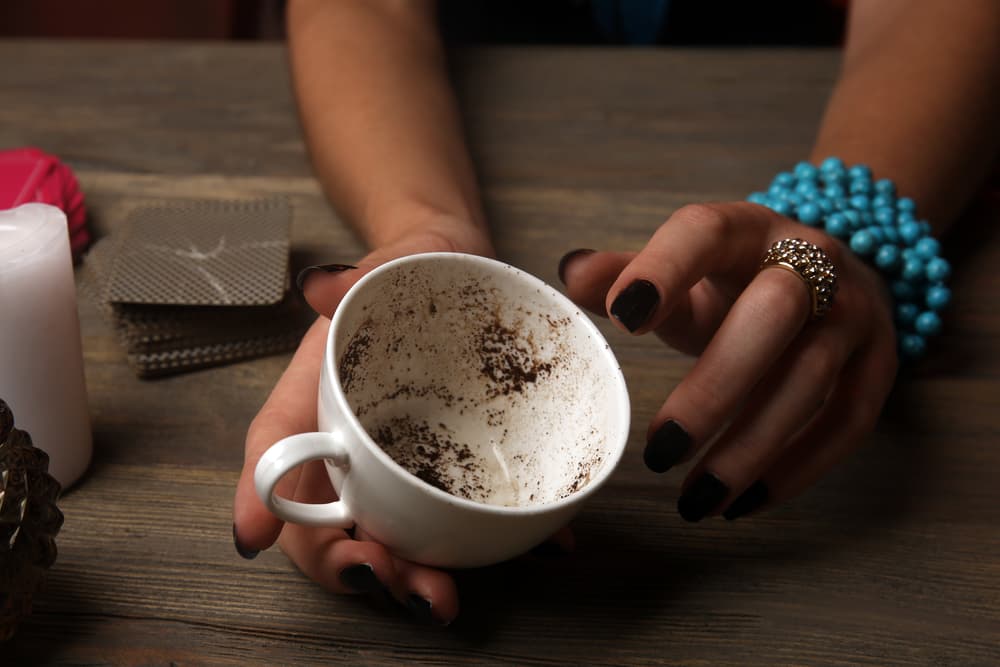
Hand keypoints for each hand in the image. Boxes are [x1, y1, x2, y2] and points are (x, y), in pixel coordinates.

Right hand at [232, 219, 493, 625]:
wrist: (460, 272)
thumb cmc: (407, 277)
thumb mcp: (381, 269)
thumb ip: (351, 279)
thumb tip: (323, 285)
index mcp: (317, 404)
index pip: (273, 456)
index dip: (259, 499)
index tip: (254, 538)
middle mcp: (353, 449)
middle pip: (332, 525)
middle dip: (354, 563)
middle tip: (389, 575)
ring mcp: (404, 467)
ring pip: (394, 538)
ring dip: (414, 577)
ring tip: (443, 597)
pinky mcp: (457, 469)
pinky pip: (467, 516)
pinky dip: (495, 543)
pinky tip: (540, 548)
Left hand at [559, 202, 898, 520]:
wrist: (837, 275)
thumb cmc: (738, 280)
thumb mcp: (686, 269)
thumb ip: (629, 272)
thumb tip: (570, 272)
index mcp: (745, 229)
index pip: (705, 232)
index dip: (664, 268)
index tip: (621, 315)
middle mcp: (811, 261)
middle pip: (774, 312)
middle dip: (716, 386)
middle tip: (659, 450)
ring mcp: (854, 314)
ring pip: (811, 378)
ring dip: (752, 447)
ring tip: (694, 499)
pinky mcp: (878, 365)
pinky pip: (849, 423)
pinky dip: (799, 469)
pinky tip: (744, 502)